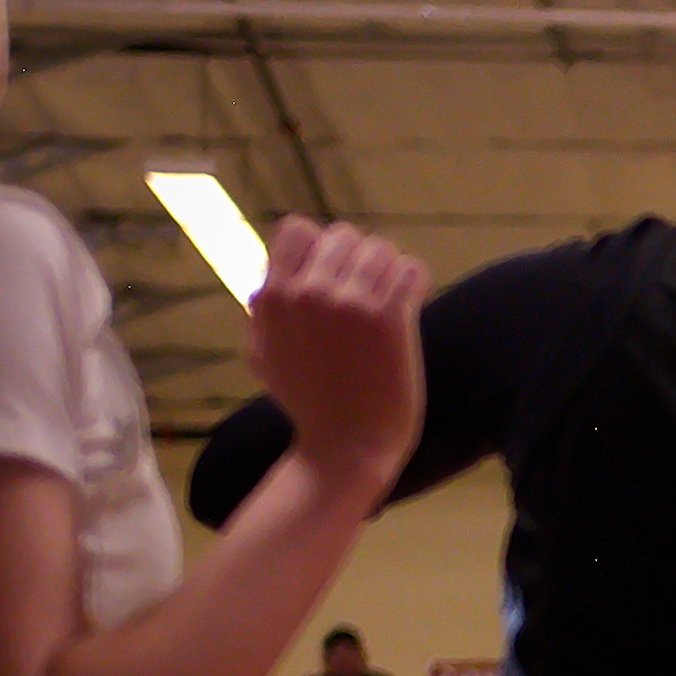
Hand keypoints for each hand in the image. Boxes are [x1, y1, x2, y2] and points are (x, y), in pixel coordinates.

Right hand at [243, 218, 428, 500]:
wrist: (345, 447)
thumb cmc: (306, 404)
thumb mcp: (263, 355)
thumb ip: (261, 315)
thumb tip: (262, 286)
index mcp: (273, 296)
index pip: (298, 229)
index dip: (319, 248)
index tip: (332, 276)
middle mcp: (308, 292)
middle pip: (344, 235)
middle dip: (358, 261)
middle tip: (366, 296)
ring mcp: (348, 303)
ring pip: (380, 249)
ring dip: (388, 272)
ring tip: (388, 303)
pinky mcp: (388, 319)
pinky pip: (411, 270)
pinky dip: (414, 283)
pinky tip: (408, 306)